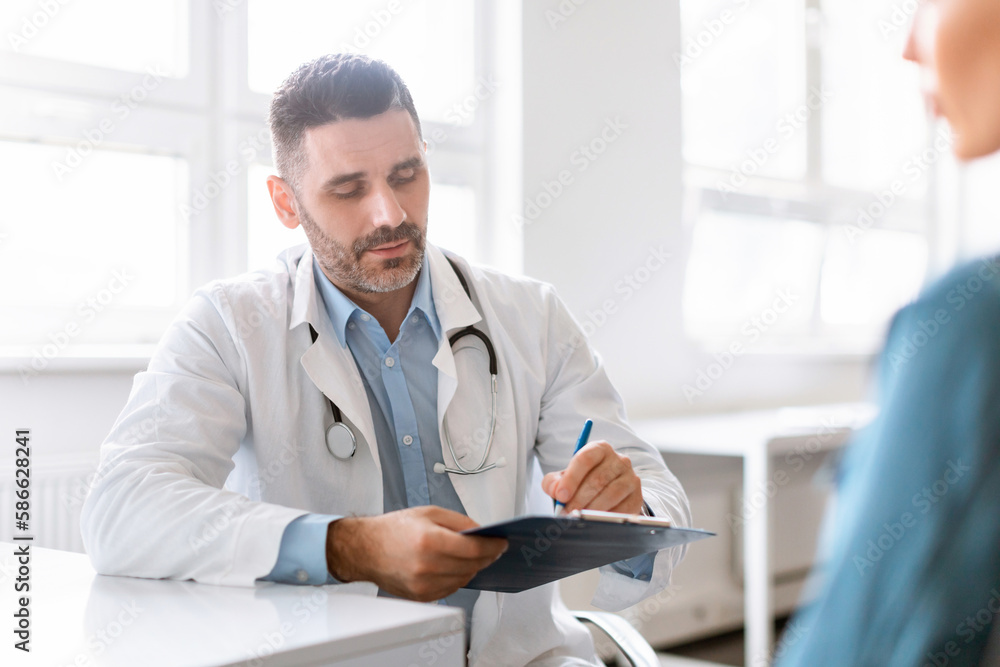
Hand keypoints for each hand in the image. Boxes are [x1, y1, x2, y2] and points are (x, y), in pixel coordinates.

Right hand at [325, 506, 507, 601]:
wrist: (365, 549)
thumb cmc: (393, 529)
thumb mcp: (429, 513)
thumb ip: (459, 522)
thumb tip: (482, 532)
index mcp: (429, 541)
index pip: (474, 549)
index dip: (493, 546)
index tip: (502, 542)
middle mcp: (426, 566)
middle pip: (472, 565)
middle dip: (487, 556)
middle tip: (494, 548)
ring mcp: (423, 585)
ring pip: (464, 579)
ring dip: (474, 567)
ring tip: (476, 556)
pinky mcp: (421, 596)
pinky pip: (451, 589)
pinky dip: (459, 577)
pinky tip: (457, 566)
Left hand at [541, 441, 642, 514]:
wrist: (607, 490)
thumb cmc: (583, 481)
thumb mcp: (565, 477)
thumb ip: (554, 482)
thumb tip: (555, 491)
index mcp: (600, 449)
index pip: (586, 459)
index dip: (572, 478)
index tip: (561, 496)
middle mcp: (619, 460)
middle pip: (598, 479)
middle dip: (579, 498)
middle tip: (567, 512)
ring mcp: (630, 478)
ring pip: (611, 494)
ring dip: (592, 508)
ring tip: (579, 516)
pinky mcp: (637, 496)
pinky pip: (622, 508)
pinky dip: (606, 516)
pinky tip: (595, 520)